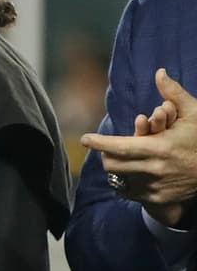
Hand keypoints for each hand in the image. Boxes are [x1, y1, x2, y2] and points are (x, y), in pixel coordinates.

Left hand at [82, 68, 196, 225]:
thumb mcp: (193, 115)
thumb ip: (174, 93)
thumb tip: (159, 72)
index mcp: (161, 148)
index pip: (121, 147)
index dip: (100, 143)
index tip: (85, 139)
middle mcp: (155, 169)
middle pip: (112, 164)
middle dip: (105, 154)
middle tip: (106, 147)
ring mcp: (154, 187)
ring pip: (117, 178)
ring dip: (115, 167)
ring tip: (120, 158)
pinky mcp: (156, 199)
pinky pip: (127, 191)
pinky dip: (125, 181)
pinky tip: (132, 172)